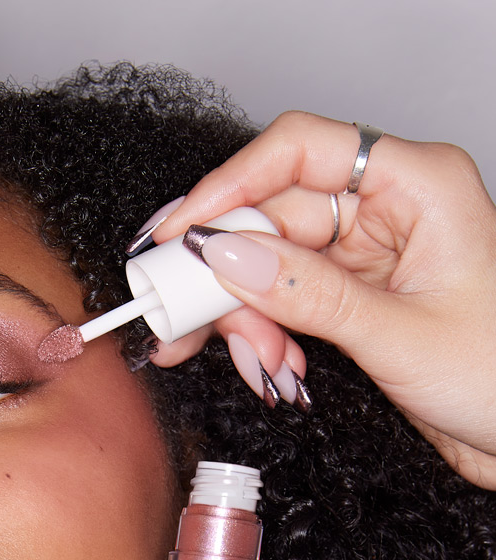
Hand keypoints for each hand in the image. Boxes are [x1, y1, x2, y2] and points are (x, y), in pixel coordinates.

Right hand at [142, 112, 495, 487]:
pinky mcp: (354, 301)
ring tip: (259, 367)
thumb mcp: (399, 336)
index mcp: (417, 185)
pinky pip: (285, 304)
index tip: (181, 233)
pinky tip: (275, 370)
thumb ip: (310, 296)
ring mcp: (368, 257)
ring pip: (271, 267)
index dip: (231, 185)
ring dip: (247, 320)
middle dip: (229, 276)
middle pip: (274, 216)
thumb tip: (228, 258)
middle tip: (183, 321)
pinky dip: (268, 337)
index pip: (303, 150)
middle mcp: (388, 210)